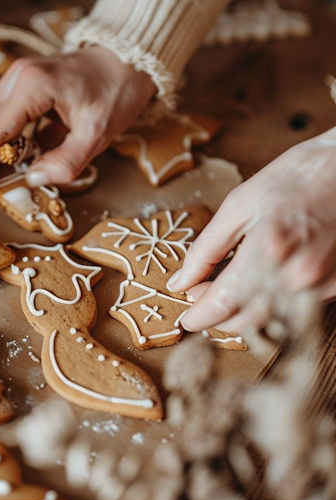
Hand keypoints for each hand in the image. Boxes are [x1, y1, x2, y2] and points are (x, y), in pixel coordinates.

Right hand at [0, 45, 156, 204]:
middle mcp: (17, 77)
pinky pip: (1, 115)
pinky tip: (14, 162)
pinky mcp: (23, 85)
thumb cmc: (117, 92)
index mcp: (33, 86)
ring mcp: (17, 78)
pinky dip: (1, 141)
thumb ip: (65, 162)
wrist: (129, 60)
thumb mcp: (98, 134)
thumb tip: (33, 180)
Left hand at [167, 128, 335, 332]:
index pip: (222, 304)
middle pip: (245, 322)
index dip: (198, 316)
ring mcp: (318, 286)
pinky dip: (270, 304)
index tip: (186, 316)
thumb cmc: (295, 177)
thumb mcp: (238, 205)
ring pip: (269, 322)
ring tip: (229, 289)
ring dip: (242, 314)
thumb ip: (205, 250)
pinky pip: (292, 310)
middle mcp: (295, 277)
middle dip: (217, 317)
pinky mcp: (333, 288)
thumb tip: (179, 283)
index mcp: (267, 251)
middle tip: (202, 297)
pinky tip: (261, 283)